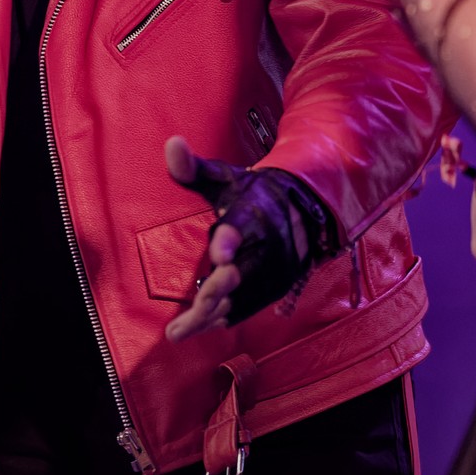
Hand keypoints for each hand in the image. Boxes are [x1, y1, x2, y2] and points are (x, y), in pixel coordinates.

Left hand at [162, 136, 329, 341]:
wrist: (303, 208)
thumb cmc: (253, 193)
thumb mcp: (225, 177)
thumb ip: (193, 168)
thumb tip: (171, 144)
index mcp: (254, 212)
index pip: (242, 227)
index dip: (230, 240)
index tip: (219, 253)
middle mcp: (269, 244)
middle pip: (244, 272)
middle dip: (219, 290)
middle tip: (196, 304)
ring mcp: (277, 269)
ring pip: (245, 298)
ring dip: (213, 315)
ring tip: (181, 330)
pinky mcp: (278, 287)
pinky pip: (250, 308)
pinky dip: (224, 319)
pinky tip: (199, 327)